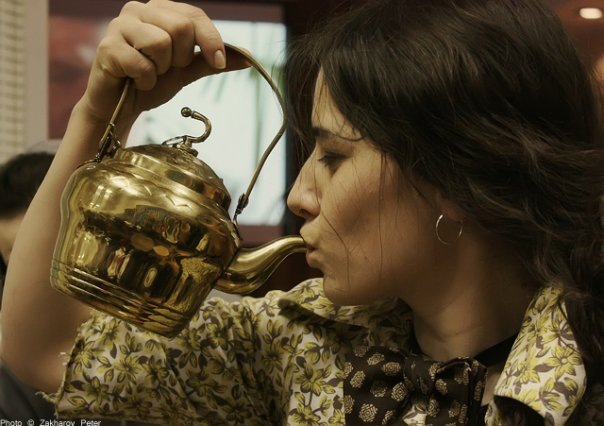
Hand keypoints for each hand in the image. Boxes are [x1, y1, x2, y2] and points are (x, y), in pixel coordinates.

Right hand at [79, 0, 248, 132]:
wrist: (119, 107)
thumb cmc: (151, 83)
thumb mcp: (187, 71)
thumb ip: (211, 61)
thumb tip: (247, 57)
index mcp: (159, 10)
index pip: (194, 15)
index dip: (211, 39)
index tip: (220, 62)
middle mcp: (138, 10)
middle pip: (180, 27)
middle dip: (182, 57)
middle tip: (168, 69)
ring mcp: (119, 26)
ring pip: (161, 43)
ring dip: (161, 69)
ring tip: (150, 74)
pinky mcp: (107, 47)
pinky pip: (141, 64)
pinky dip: (145, 80)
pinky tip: (136, 81)